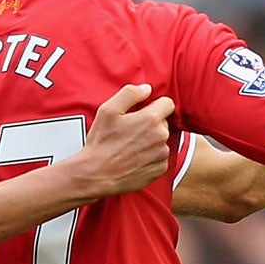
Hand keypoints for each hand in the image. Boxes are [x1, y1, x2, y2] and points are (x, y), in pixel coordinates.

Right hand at [64, 83, 176, 202]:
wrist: (97, 175)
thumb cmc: (101, 142)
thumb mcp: (108, 110)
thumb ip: (129, 93)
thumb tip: (147, 89)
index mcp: (151, 119)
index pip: (167, 103)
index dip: (154, 105)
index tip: (142, 111)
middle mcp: (161, 136)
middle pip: (163, 122)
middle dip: (151, 123)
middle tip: (131, 131)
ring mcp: (162, 154)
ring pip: (162, 141)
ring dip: (151, 141)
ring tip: (131, 147)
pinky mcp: (160, 170)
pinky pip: (160, 158)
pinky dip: (151, 157)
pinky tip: (135, 159)